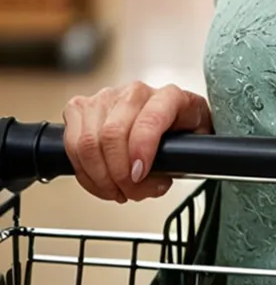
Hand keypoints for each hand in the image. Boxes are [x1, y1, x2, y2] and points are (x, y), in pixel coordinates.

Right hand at [63, 82, 211, 202]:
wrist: (169, 118)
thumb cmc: (182, 131)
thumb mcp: (195, 144)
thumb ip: (185, 158)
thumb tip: (162, 178)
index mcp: (170, 96)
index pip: (151, 117)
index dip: (141, 149)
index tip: (139, 175)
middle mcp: (135, 92)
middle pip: (112, 134)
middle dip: (118, 175)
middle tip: (131, 192)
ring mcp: (106, 97)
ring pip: (88, 141)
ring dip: (99, 178)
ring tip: (117, 190)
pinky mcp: (82, 108)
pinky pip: (71, 144)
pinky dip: (83, 172)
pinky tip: (100, 180)